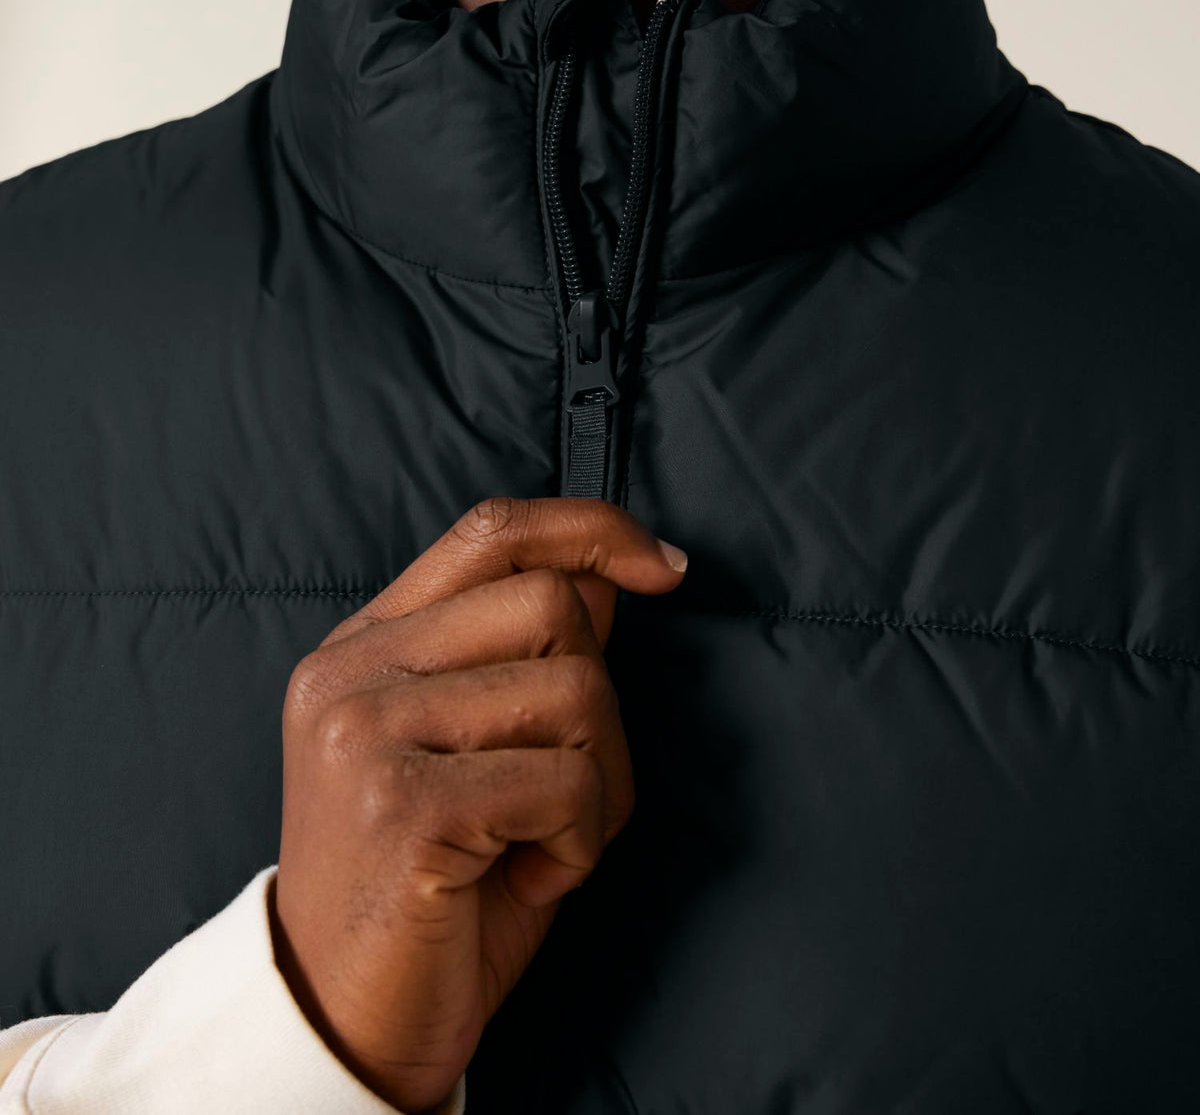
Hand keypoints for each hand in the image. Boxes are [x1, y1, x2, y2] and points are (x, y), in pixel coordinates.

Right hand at [269, 496, 687, 1112]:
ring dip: (597, 781)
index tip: (664, 568)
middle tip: (566, 794)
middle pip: (552, 604)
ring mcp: (368, 733)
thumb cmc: (431, 888)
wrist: (344, 1027)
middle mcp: (352, 673)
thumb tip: (606, 574)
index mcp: (364, 646)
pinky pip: (568, 782)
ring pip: (574, 689)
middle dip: (601, 704)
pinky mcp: (405, 805)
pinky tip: (528, 877)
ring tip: (542, 842)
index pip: (492, 531)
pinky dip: (581, 841)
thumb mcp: (478, 750)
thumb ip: (524, 654)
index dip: (593, 528)